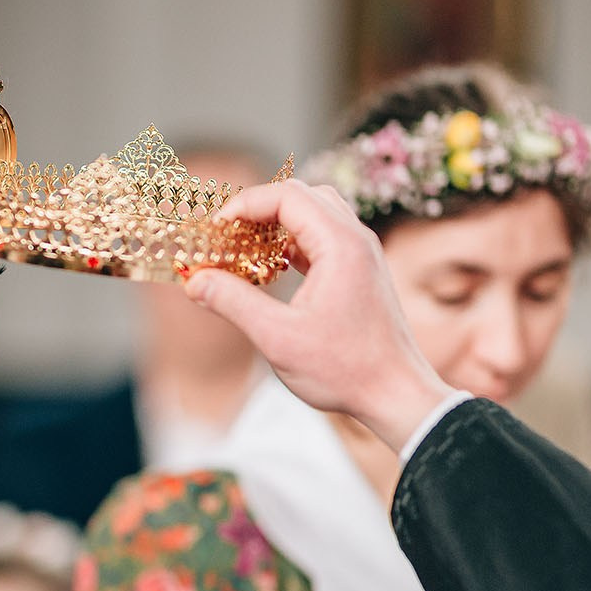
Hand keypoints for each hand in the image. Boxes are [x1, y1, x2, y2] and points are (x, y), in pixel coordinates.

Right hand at [183, 180, 454, 451]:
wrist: (395, 394)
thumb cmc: (344, 369)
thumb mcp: (277, 337)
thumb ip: (234, 302)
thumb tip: (195, 281)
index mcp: (340, 245)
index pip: (287, 195)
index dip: (245, 204)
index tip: (217, 228)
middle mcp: (356, 240)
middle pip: (303, 195)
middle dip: (260, 207)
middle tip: (228, 233)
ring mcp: (362, 254)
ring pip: (317, 212)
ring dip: (279, 222)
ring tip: (247, 247)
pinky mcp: (361, 271)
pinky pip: (324, 237)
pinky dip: (294, 241)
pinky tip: (273, 267)